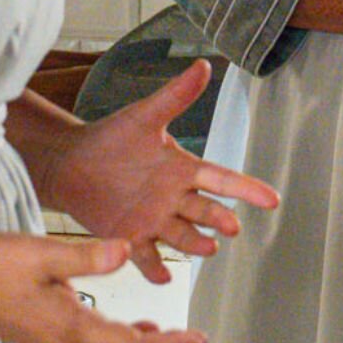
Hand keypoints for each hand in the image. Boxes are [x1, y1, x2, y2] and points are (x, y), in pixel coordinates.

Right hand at [0, 231, 209, 342]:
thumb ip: (88, 256)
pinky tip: (118, 323)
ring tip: (165, 335)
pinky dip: (113, 339)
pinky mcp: (39, 333)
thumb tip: (125, 253)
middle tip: (193, 342)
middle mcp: (62, 342)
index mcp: (70, 327)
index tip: (197, 340)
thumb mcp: (45, 253)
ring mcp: (49, 341)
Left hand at [38, 59, 279, 282]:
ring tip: (207, 248)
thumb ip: (176, 96)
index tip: (271, 200)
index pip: (222, 179)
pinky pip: (147, 256)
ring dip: (195, 243)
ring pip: (183, 235)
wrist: (71, 163)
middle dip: (219, 219)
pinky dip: (155, 268)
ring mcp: (155, 220)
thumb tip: (203, 65)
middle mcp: (175, 197)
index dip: (247, 189)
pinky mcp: (130, 236)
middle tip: (230, 227)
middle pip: (205, 211)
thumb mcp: (145, 116)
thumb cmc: (111, 138)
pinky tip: (164, 276)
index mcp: (183, 169)